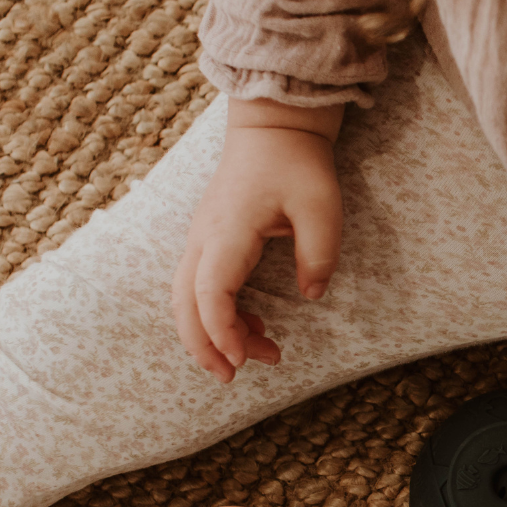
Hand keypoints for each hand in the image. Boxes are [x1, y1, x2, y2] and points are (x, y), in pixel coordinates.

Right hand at [172, 98, 344, 382]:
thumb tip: (311, 295)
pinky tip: (254, 326)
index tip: (244, 358)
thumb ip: (319, 255)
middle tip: (233, 378)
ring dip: (211, 334)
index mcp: (228, 231)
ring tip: (253, 357)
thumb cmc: (298, 163)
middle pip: (184, 304)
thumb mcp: (322, 207)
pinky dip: (219, 314)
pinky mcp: (210, 242)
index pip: (210, 293)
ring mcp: (202, 239)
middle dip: (204, 347)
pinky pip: (201, 286)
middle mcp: (204, 238)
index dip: (222, 331)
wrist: (274, 128)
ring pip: (187, 298)